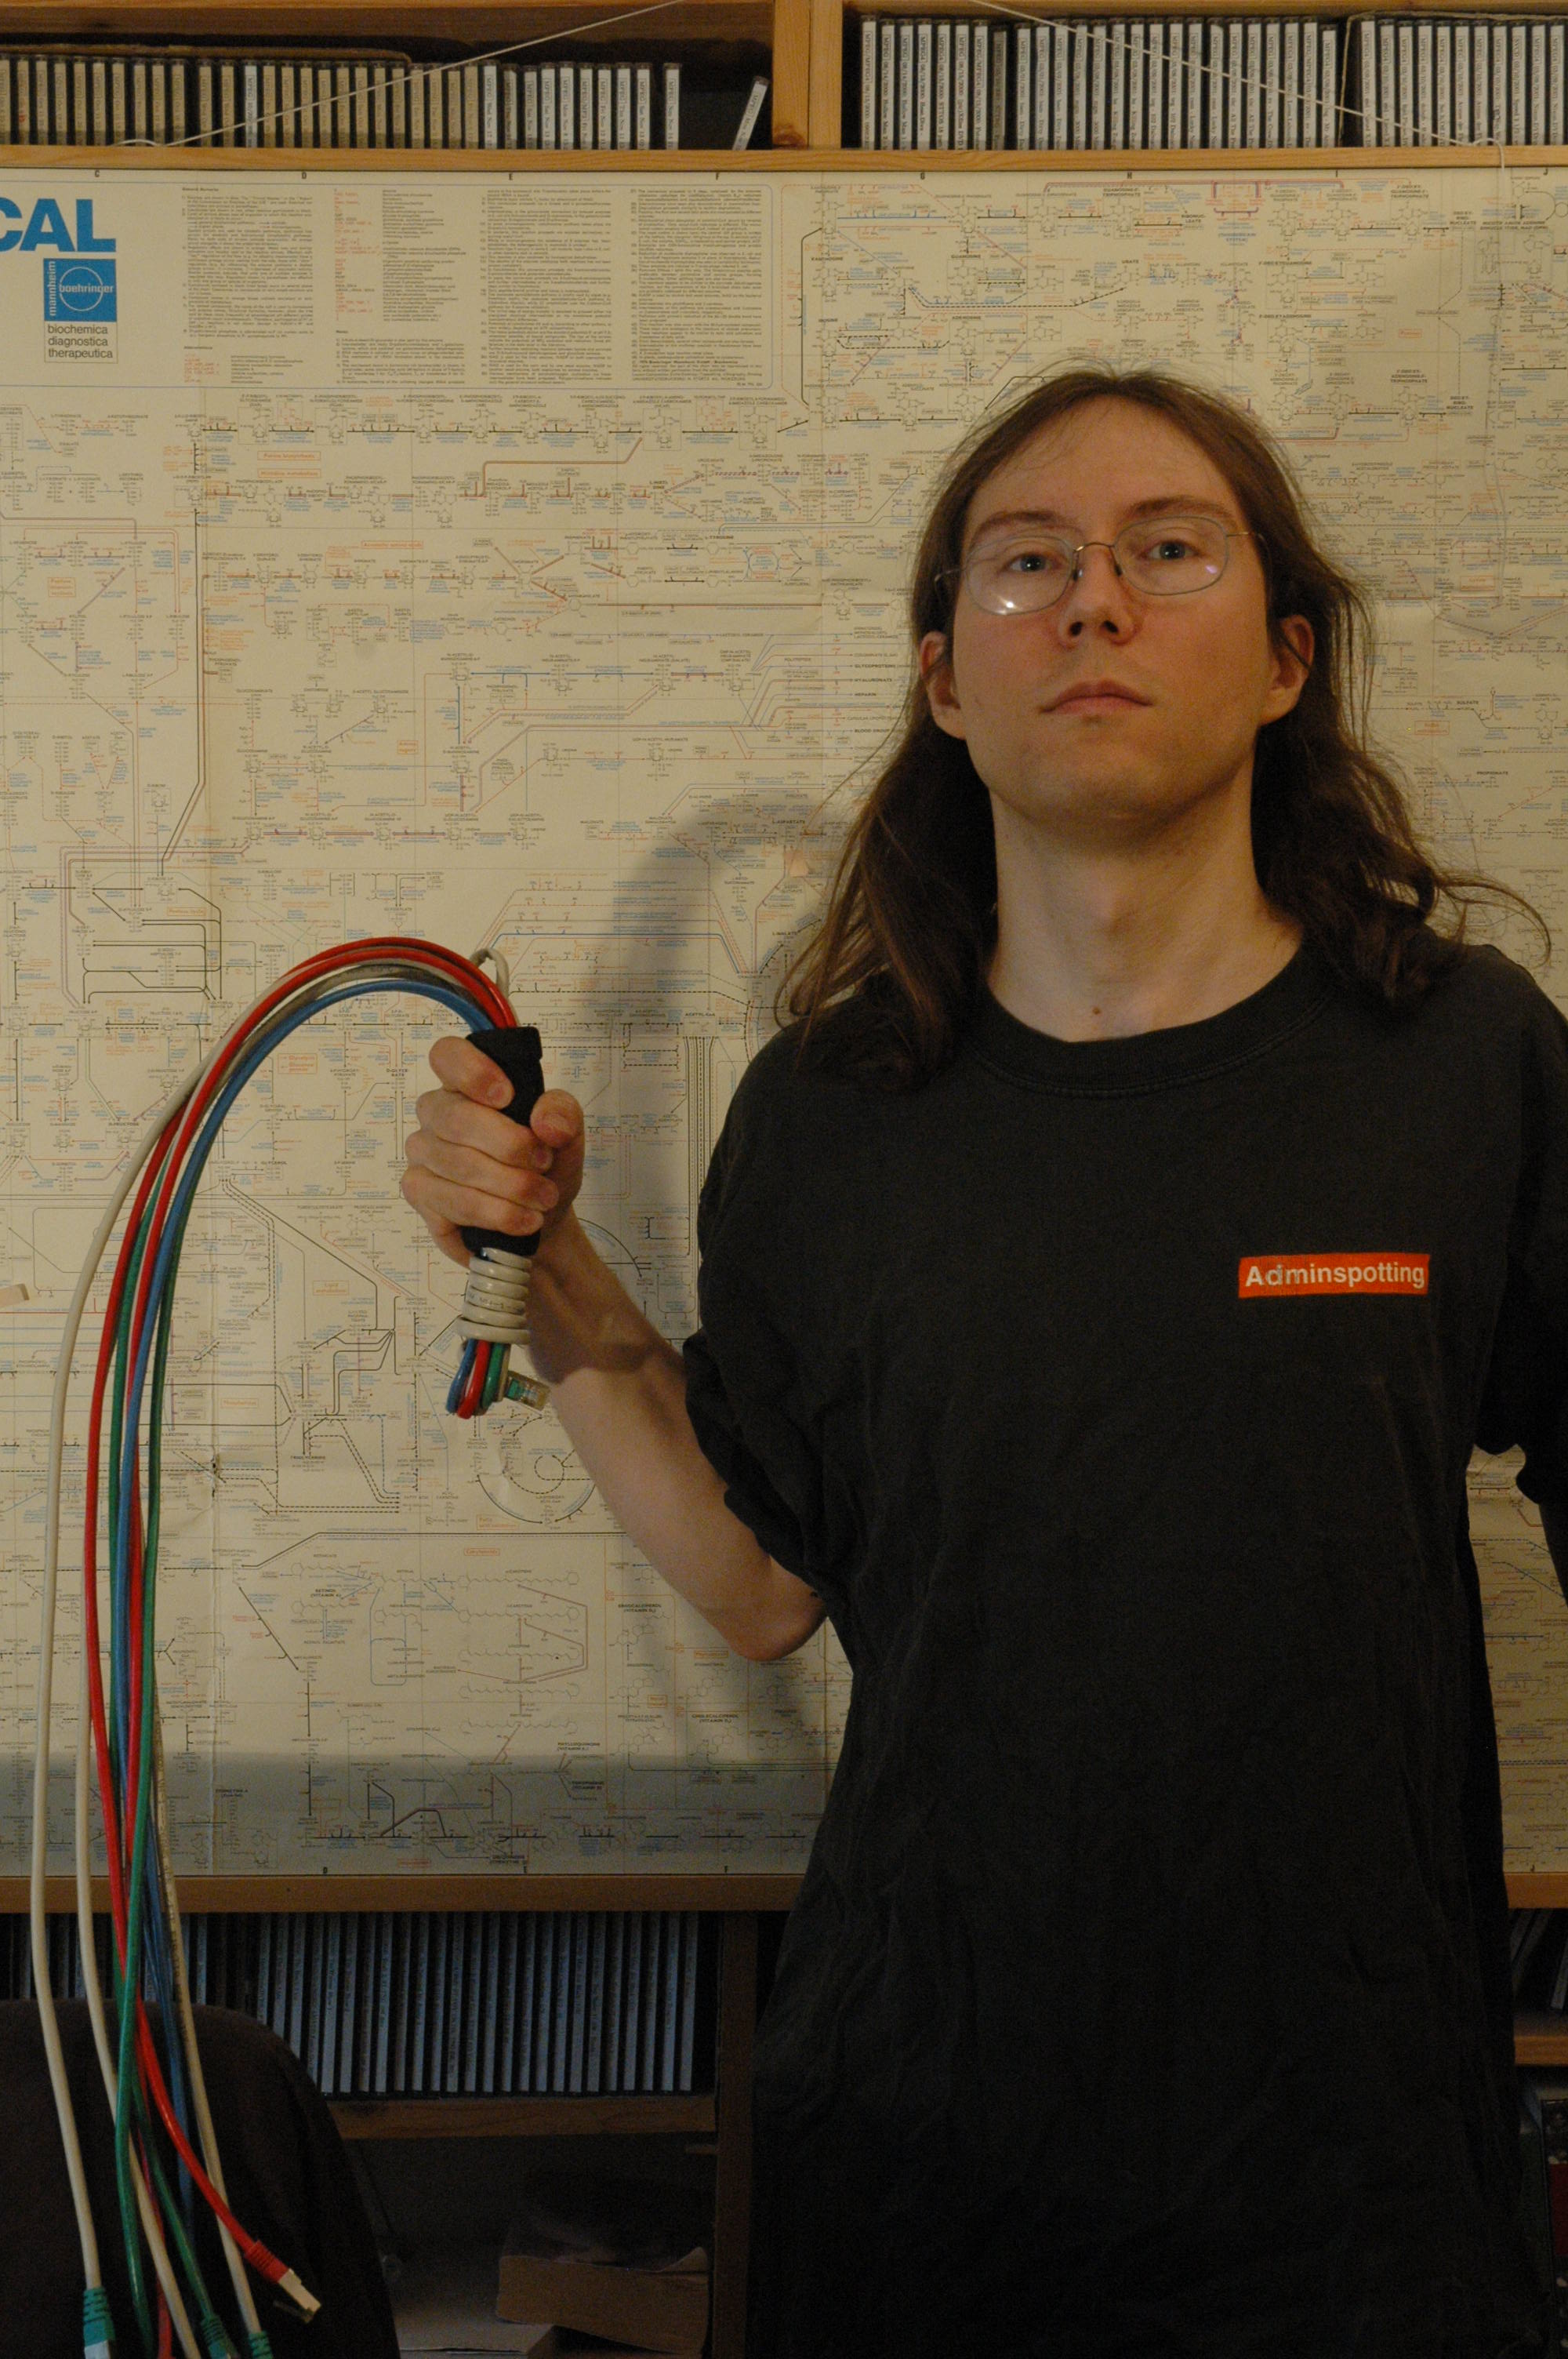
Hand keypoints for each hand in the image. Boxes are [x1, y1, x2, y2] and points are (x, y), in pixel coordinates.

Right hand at [401, 1035, 584, 1269]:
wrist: (542, 1218)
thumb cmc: (545, 1166)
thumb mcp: (568, 1135)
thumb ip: (562, 1115)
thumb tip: (546, 1124)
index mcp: (467, 1085)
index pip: (447, 1055)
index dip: (472, 1071)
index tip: (507, 1096)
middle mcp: (437, 1113)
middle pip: (457, 1118)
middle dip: (511, 1146)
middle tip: (545, 1165)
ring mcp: (423, 1153)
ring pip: (459, 1164)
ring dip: (512, 1186)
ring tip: (544, 1199)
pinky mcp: (420, 1192)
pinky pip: (454, 1201)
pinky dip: (497, 1213)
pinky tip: (523, 1220)